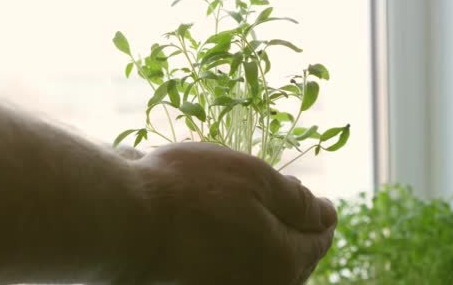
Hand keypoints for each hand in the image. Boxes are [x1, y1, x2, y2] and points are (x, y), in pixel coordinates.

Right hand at [134, 142, 336, 284]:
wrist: (127, 222)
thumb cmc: (191, 193)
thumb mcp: (255, 180)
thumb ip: (297, 201)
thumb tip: (326, 214)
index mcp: (285, 260)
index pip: (320, 239)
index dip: (320, 215)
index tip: (315, 200)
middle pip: (293, 259)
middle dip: (295, 230)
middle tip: (288, 205)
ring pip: (263, 268)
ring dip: (265, 243)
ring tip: (254, 217)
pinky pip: (235, 272)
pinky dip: (237, 253)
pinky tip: (223, 234)